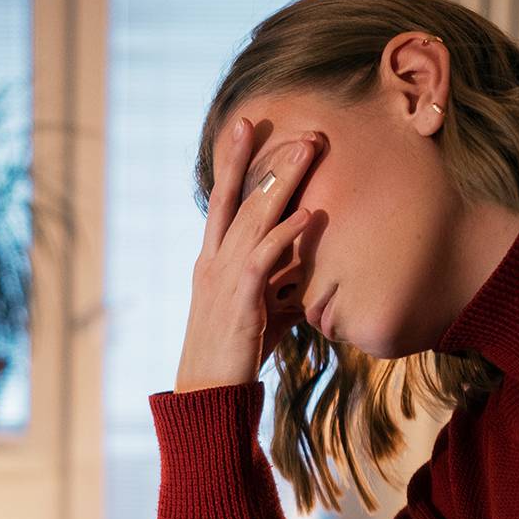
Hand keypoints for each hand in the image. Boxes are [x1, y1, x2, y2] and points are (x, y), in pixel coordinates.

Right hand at [173, 118, 320, 392]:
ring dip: (283, 181)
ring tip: (309, 150)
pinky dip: (287, 232)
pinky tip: (310, 214)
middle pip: (240, 197)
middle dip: (267, 159)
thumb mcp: (260, 309)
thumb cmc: (236, 353)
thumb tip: (310, 275)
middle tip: (296, 129)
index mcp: (212, 260)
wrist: (208, 392)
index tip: (247, 127)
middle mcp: (213, 261)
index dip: (235, 162)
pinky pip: (265, 256)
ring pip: (253, 216)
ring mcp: (224, 277)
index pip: (223, 200)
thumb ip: (281, 286)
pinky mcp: (241, 299)